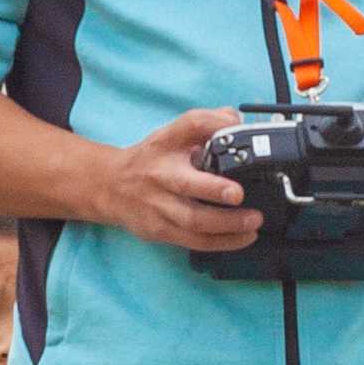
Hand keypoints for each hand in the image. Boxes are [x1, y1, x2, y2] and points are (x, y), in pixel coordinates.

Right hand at [97, 110, 265, 255]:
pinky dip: (221, 242)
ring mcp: (158, 206)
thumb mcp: (172, 134)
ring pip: (193, 220)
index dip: (213, 125)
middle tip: (239, 194)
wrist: (110, 186)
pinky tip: (243, 238)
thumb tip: (238, 122)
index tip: (237, 130)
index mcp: (166, 144)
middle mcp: (160, 174)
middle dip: (215, 190)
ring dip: (227, 224)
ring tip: (253, 222)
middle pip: (186, 182)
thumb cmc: (150, 159)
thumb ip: (206, 123)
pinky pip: (194, 241)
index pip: (190, 125)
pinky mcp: (160, 231)